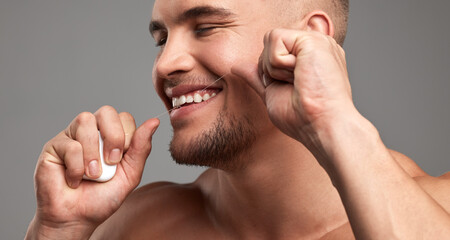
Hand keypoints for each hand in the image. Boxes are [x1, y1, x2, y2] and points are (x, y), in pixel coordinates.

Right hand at [27, 106, 158, 238]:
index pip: (124, 117)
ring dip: (93, 153)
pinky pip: (70, 144)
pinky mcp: (54, 146)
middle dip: (114, 137)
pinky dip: (76, 167)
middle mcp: (92, 131)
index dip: (127, 135)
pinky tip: (74, 180)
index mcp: (111, 135)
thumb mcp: (130, 174)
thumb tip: (154, 122)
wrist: (77, 218)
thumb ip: (141, 148)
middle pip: (106, 112)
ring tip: (92, 175)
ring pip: (85, 121)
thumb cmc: (102, 197)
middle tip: (111, 162)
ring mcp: (71, 136)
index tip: (121, 159)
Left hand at [233, 29, 355, 150]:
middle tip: (295, 87)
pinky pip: (275, 38)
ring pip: (270, 39)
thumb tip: (236, 66)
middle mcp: (316, 46)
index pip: (274, 52)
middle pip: (269, 45)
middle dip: (271, 70)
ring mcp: (316, 41)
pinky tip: (300, 75)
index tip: (292, 91)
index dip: (271, 73)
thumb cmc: (303, 118)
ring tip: (299, 81)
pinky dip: (278, 63)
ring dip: (275, 68)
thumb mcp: (273, 94)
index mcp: (311, 57)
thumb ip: (258, 77)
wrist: (320, 126)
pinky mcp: (312, 39)